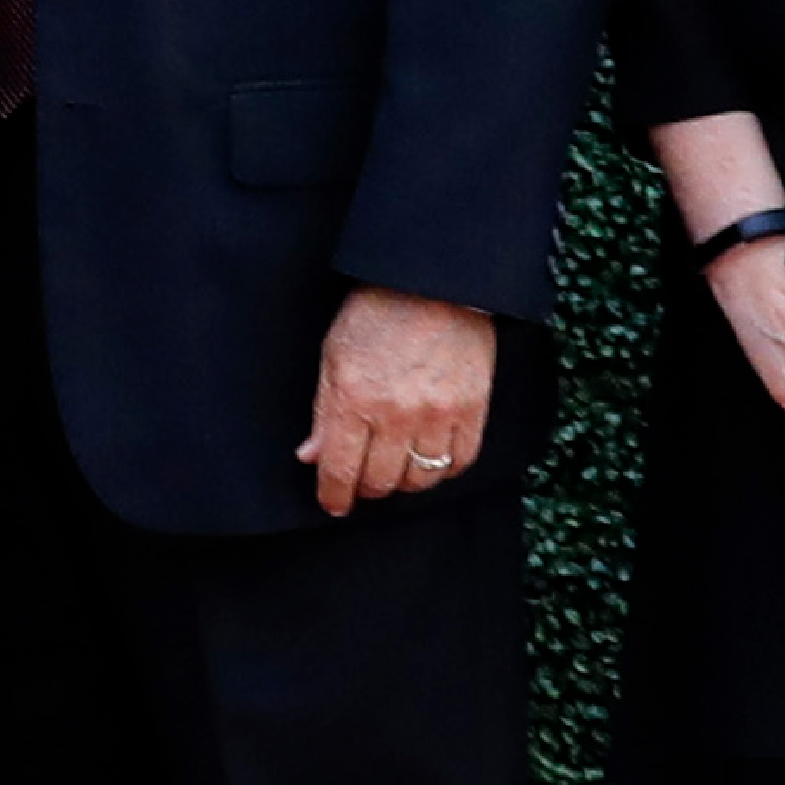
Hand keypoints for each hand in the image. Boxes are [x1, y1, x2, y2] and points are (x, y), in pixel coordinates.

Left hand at [297, 283, 507, 518]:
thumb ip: (323, 411)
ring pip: (420, 480)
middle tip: (363, 478)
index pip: (339, 470)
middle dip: (366, 487)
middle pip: (380, 482)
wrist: (432, 281)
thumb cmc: (376, 313)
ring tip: (397, 466)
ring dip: (404, 481)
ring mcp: (437, 414)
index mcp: (352, 399)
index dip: (334, 495)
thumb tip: (312, 456)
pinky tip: (431, 457)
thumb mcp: (334, 356)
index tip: (333, 503)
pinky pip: (460, 462)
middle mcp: (395, 414)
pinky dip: (444, 468)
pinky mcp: (472, 409)